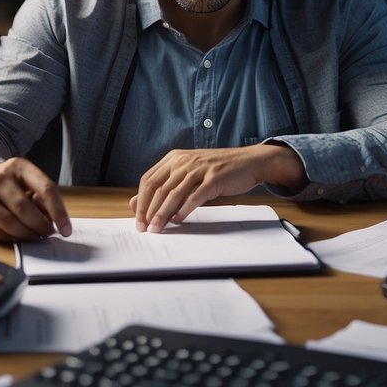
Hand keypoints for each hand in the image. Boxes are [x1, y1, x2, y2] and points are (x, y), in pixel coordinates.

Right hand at [0, 158, 70, 241]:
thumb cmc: (7, 185)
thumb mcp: (26, 180)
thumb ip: (42, 197)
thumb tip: (54, 222)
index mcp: (18, 167)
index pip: (46, 189)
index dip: (59, 212)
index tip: (67, 230)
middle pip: (26, 210)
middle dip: (41, 227)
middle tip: (48, 234)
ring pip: (11, 226)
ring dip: (28, 236)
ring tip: (34, 235)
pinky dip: (11, 239)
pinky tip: (15, 235)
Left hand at [130, 143, 304, 233]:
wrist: (249, 161)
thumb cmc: (217, 170)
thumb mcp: (188, 172)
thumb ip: (165, 184)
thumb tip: (137, 202)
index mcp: (174, 158)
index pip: (148, 180)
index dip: (141, 201)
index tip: (138, 219)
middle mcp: (184, 161)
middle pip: (158, 188)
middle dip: (148, 211)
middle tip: (144, 228)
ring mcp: (200, 169)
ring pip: (174, 193)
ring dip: (163, 214)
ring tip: (157, 229)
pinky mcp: (214, 178)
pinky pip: (195, 196)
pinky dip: (184, 209)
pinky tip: (178, 220)